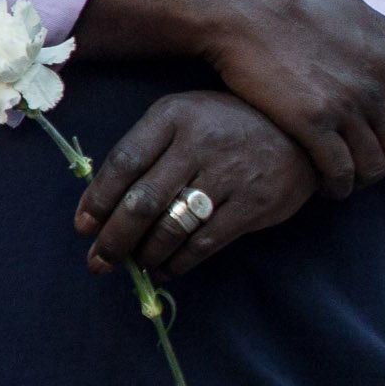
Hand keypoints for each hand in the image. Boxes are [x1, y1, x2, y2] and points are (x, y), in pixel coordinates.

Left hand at [73, 92, 316, 277]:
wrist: (300, 130)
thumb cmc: (229, 125)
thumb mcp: (186, 116)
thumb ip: (149, 147)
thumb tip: (106, 201)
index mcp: (174, 116)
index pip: (124, 162)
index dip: (97, 199)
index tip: (84, 226)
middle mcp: (199, 144)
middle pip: (142, 200)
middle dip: (114, 238)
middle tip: (99, 261)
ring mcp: (229, 175)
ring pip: (171, 226)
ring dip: (145, 254)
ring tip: (134, 266)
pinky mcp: (254, 204)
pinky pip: (205, 242)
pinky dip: (179, 262)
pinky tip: (166, 269)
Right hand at [76, 0, 384, 199]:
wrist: (241, 8)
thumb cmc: (297, 4)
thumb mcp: (358, 11)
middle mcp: (374, 88)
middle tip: (368, 167)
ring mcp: (344, 107)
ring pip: (374, 167)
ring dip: (363, 180)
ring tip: (348, 179)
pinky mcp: (310, 123)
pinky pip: (340, 171)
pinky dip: (338, 186)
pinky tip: (328, 185)